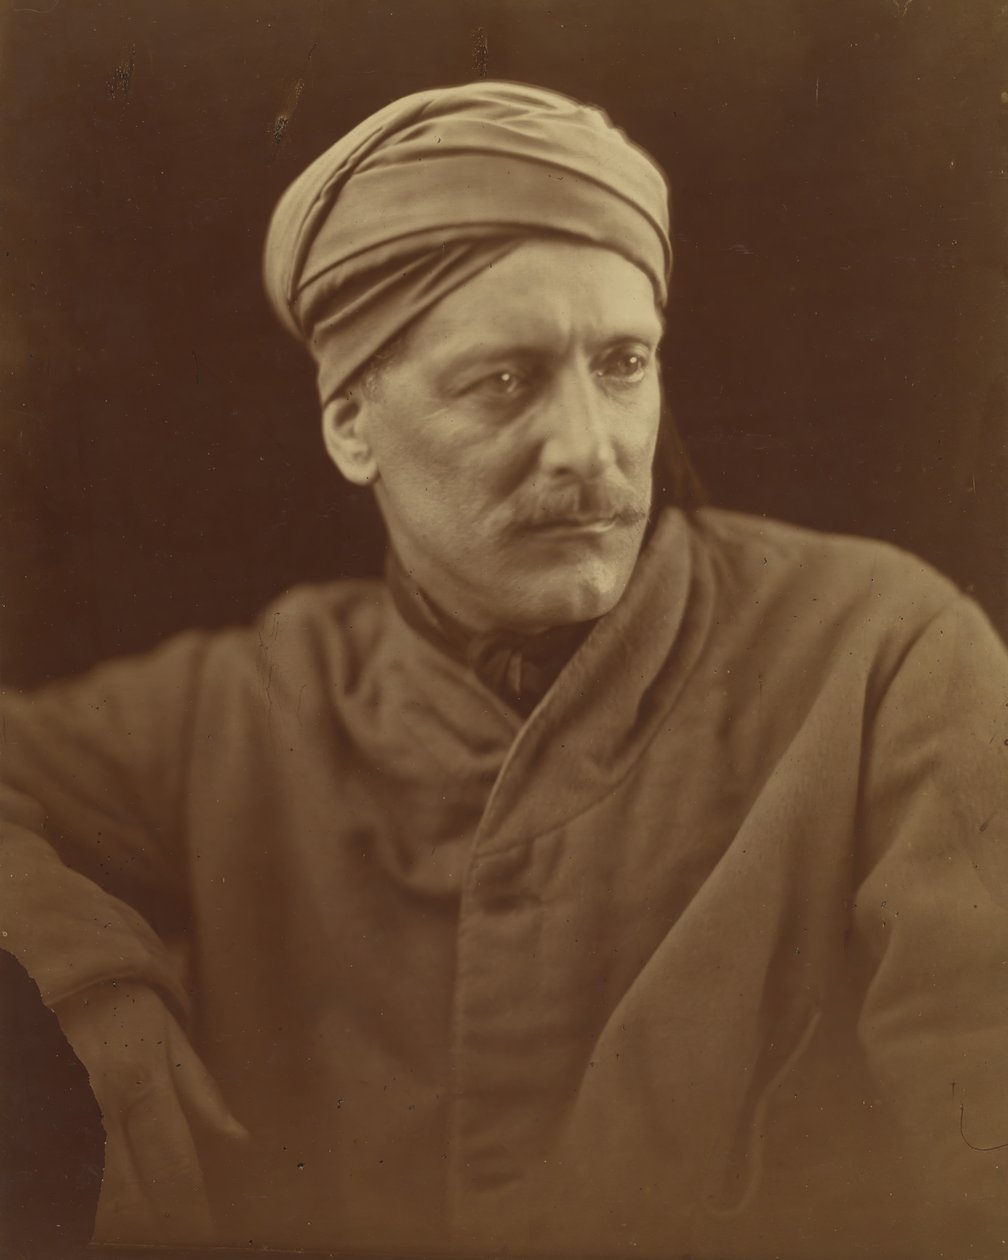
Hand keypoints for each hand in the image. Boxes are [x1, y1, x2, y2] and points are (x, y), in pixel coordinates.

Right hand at [53, 979, 247, 1244]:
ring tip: (139, 1230)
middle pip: (131, 1197)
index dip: (191, 1213)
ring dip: (117, 1222)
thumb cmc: (121, 996)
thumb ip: (202, 1091)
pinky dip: (80, 1198)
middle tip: (172, 1239)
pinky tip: (99, 1208)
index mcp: (144, 1081)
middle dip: (154, 1228)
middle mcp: (103, 1100)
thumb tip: (242, 1140)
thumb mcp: (169, 1031)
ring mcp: (64, 1108)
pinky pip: (59, 1174)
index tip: (206, 1236)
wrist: (56, 958)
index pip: (175, 1170)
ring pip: (92, 1194)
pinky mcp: (38, 1112)